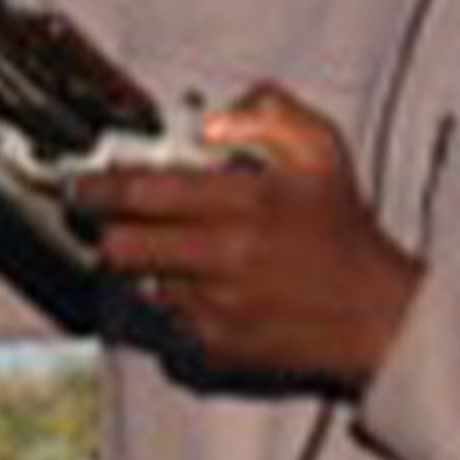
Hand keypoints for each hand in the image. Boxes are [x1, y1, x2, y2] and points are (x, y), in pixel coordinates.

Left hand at [73, 83, 422, 390]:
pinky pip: (167, 319)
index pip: (142, 193)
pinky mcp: (216, 346)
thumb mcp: (321, 151)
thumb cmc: (343, 231)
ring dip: (147, 266)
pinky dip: (174, 302)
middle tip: (109, 219)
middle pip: (120, 246)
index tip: (80, 183)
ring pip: (141, 282)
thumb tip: (212, 121)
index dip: (99, 187)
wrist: (379, 317)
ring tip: (178, 252)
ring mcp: (215, 307)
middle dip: (108, 229)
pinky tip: (203, 286)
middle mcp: (222, 257)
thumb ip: (269, 114)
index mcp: (243, 204)